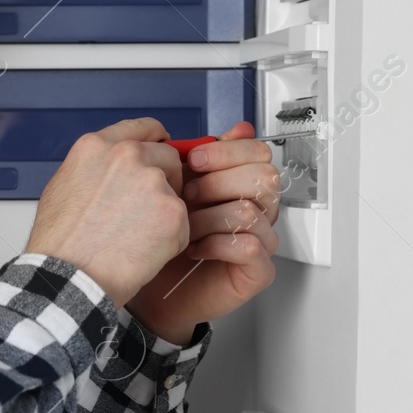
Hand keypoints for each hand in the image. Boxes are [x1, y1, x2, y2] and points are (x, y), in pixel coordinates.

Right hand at [23, 117, 190, 307]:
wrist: (69, 277)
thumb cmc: (60, 242)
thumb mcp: (63, 186)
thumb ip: (95, 167)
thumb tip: (112, 169)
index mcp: (98, 146)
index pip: (143, 127)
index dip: (156, 140)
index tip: (161, 148)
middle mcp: (127, 156)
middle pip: (167, 157)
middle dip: (164, 179)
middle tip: (145, 209)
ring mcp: (152, 182)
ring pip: (176, 192)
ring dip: (164, 212)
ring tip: (137, 237)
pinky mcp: (172, 212)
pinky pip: (183, 223)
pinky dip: (171, 240)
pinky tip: (144, 252)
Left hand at [125, 121, 279, 344]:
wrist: (148, 284)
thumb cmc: (159, 236)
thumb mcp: (172, 188)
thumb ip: (197, 158)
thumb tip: (225, 129)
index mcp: (241, 183)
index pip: (258, 152)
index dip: (228, 151)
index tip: (194, 159)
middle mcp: (257, 209)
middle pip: (264, 177)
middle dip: (218, 182)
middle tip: (186, 195)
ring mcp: (261, 240)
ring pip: (252, 210)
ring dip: (208, 217)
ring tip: (183, 227)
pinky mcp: (258, 271)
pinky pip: (250, 246)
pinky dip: (216, 244)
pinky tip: (194, 247)